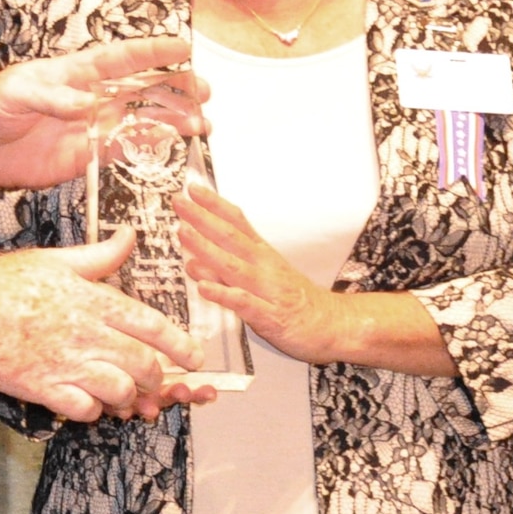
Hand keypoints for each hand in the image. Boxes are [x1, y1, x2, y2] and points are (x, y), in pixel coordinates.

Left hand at [0, 35, 205, 213]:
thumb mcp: (12, 94)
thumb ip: (49, 96)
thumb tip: (86, 104)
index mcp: (74, 72)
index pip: (119, 58)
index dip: (151, 51)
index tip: (182, 47)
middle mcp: (91, 96)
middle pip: (141, 88)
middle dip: (174, 87)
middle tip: (205, 90)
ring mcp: (93, 126)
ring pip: (141, 119)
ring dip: (172, 119)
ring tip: (203, 123)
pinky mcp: (88, 155)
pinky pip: (125, 149)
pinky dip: (151, 146)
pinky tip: (176, 143)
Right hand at [0, 228, 208, 421]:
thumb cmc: (9, 280)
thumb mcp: (59, 259)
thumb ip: (101, 255)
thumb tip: (130, 236)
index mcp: (96, 301)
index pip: (152, 326)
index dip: (180, 344)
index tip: (194, 357)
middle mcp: (89, 335)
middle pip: (142, 364)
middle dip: (156, 377)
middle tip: (156, 380)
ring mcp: (68, 364)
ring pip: (119, 390)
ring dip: (127, 396)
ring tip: (125, 393)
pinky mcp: (46, 388)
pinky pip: (84, 409)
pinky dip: (93, 409)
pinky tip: (90, 401)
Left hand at [175, 181, 336, 361]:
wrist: (332, 324)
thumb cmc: (295, 299)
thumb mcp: (266, 271)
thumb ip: (232, 260)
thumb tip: (196, 249)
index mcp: (262, 253)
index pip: (237, 221)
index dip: (214, 204)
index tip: (193, 189)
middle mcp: (263, 266)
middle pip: (231, 237)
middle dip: (203, 218)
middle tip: (179, 202)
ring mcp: (267, 289)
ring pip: (233, 266)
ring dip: (207, 249)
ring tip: (184, 234)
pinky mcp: (269, 316)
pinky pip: (244, 303)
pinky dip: (224, 294)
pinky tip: (204, 288)